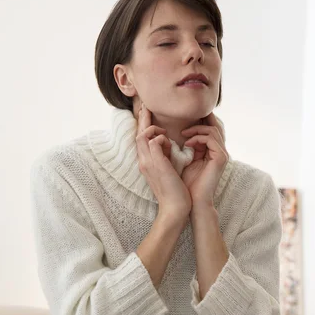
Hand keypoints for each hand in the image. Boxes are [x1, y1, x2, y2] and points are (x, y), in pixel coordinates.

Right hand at [136, 102, 191, 218]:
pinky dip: (161, 137)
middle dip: (142, 119)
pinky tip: (169, 141)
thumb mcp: (169, 171)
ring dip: (152, 127)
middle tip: (146, 106)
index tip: (148, 115)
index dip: (144, 127)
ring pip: (142, 135)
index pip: (141, 141)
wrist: (175, 209)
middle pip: (138, 134)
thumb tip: (169, 144)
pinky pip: (153, 141)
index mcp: (146, 163)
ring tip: (162, 126)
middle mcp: (143, 162)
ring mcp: (148, 163)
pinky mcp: (156, 164)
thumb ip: (166, 157)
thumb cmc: (176, 192)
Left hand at [180, 112, 228, 206]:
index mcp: (213, 152)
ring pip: (213, 130)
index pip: (210, 129)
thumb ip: (187, 145)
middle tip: (184, 115)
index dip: (199, 121)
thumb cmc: (185, 184)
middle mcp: (220, 152)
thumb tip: (180, 130)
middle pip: (215, 126)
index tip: (183, 119)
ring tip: (183, 134)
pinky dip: (198, 138)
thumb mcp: (185, 160)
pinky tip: (187, 143)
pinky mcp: (221, 158)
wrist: (192, 202)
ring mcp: (222, 154)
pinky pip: (211, 139)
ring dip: (196, 129)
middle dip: (201, 118)